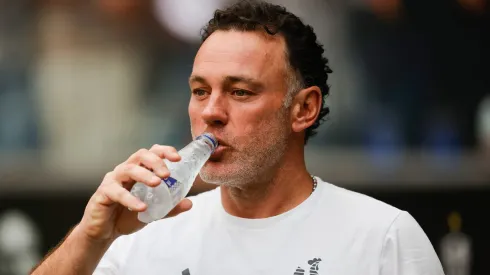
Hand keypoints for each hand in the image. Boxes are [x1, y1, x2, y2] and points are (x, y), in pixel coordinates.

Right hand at [77, 145, 192, 242]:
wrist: (105, 232)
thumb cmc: (127, 215)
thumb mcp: (153, 211)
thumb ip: (169, 207)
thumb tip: (189, 203)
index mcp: (138, 170)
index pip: (152, 153)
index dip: (165, 151)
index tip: (178, 158)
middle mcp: (125, 170)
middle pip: (140, 155)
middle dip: (155, 161)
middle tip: (167, 173)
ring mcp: (113, 180)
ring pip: (128, 169)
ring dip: (144, 175)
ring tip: (157, 183)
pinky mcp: (103, 193)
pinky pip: (116, 192)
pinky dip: (130, 199)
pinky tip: (141, 207)